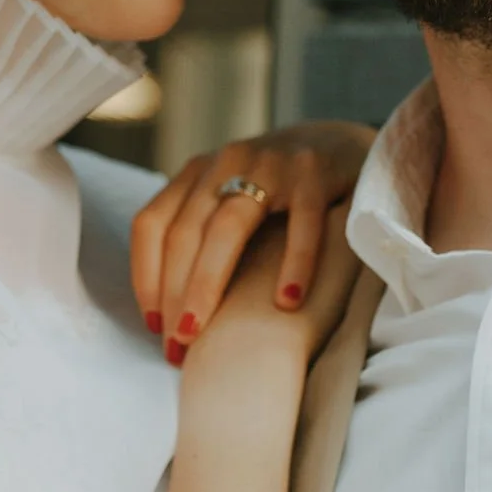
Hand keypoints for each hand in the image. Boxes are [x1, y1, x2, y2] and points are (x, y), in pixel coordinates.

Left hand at [130, 121, 373, 363]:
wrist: (346, 145)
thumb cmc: (281, 192)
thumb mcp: (232, 199)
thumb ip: (201, 232)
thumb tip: (166, 309)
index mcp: (200, 171)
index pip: (152, 223)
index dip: (145, 276)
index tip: (154, 325)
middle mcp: (228, 162)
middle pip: (186, 232)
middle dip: (175, 294)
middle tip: (177, 346)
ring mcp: (272, 164)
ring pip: (229, 226)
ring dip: (209, 283)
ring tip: (203, 332)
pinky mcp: (316, 174)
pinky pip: (301, 224)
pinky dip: (294, 263)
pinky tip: (288, 301)